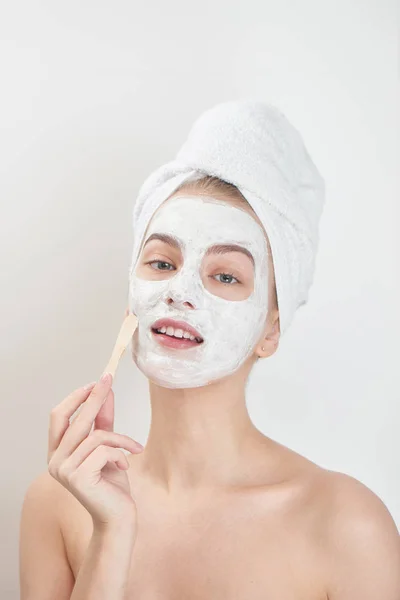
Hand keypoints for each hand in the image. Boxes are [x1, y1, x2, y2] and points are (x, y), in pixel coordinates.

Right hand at [47, 372, 143, 530]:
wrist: (118, 516)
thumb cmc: (112, 483)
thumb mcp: (108, 446)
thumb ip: (103, 420)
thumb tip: (105, 392)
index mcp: (57, 452)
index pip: (58, 416)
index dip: (75, 397)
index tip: (95, 382)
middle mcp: (55, 461)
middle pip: (75, 420)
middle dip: (94, 398)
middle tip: (109, 380)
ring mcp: (63, 471)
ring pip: (95, 436)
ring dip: (121, 439)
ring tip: (134, 449)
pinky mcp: (78, 478)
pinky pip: (104, 450)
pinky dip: (121, 453)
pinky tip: (126, 467)